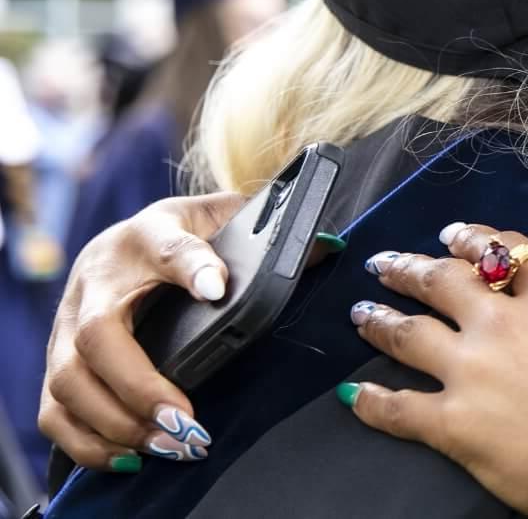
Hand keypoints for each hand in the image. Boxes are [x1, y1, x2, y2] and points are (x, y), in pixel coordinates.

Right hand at [40, 193, 245, 468]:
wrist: (128, 238)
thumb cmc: (183, 234)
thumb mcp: (220, 219)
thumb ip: (266, 232)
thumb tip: (326, 247)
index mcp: (148, 236)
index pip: (168, 246)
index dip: (192, 267)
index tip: (216, 288)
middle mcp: (98, 279)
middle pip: (96, 334)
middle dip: (139, 386)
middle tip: (185, 420)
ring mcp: (68, 322)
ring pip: (67, 380)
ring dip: (115, 422)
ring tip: (168, 444)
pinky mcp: (58, 360)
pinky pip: (53, 410)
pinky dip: (87, 441)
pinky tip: (132, 454)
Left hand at [344, 223, 527, 518]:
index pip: (505, 252)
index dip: (477, 238)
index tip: (456, 234)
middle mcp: (504, 324)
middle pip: (444, 283)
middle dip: (412, 267)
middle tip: (388, 262)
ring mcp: (473, 374)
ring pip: (410, 334)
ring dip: (381, 319)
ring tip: (361, 311)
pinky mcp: (455, 426)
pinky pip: (399, 409)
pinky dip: (373, 400)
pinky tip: (354, 394)